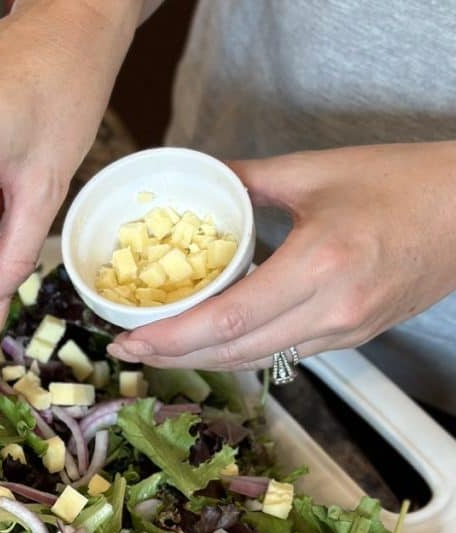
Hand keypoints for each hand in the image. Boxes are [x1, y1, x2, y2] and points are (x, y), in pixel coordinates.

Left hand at [108, 142, 455, 369]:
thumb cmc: (404, 183)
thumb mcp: (319, 171)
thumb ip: (250, 178)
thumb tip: (200, 175)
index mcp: (321, 264)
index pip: (229, 318)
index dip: (172, 337)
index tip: (130, 336)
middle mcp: (332, 310)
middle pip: (234, 352)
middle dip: (173, 355)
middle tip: (128, 347)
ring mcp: (345, 331)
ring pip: (255, 361)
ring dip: (202, 360)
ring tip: (158, 348)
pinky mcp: (352, 338)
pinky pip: (281, 355)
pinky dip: (239, 352)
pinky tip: (209, 341)